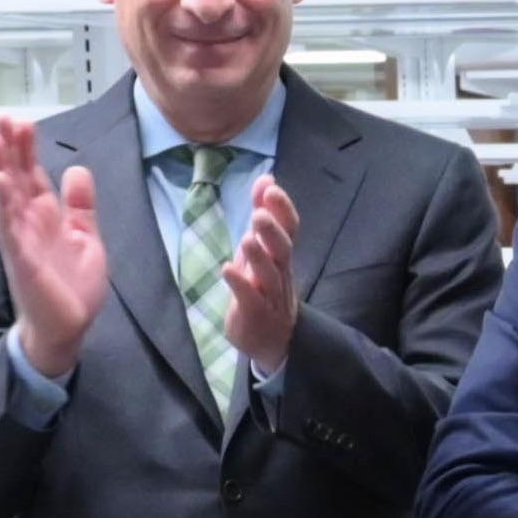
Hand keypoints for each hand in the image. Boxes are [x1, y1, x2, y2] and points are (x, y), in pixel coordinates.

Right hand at [0, 113, 102, 381]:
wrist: (67, 328)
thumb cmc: (73, 285)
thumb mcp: (86, 238)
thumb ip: (81, 206)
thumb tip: (78, 169)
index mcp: (45, 215)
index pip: (33, 174)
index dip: (28, 148)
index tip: (23, 121)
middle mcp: (28, 222)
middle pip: (17, 177)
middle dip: (11, 148)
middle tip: (4, 117)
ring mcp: (21, 238)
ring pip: (7, 196)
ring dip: (0, 167)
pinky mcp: (20, 257)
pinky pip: (9, 227)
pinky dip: (4, 204)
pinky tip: (0, 182)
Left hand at [221, 176, 300, 370]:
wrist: (272, 339)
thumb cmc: (264, 288)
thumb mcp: (263, 249)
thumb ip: (265, 214)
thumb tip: (266, 178)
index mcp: (282, 255)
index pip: (290, 228)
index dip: (282, 208)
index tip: (270, 187)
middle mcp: (280, 273)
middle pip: (283, 250)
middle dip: (273, 231)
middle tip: (259, 214)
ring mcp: (270, 295)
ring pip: (270, 275)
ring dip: (259, 257)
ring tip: (247, 239)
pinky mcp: (255, 314)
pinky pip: (250, 299)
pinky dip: (239, 284)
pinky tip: (227, 270)